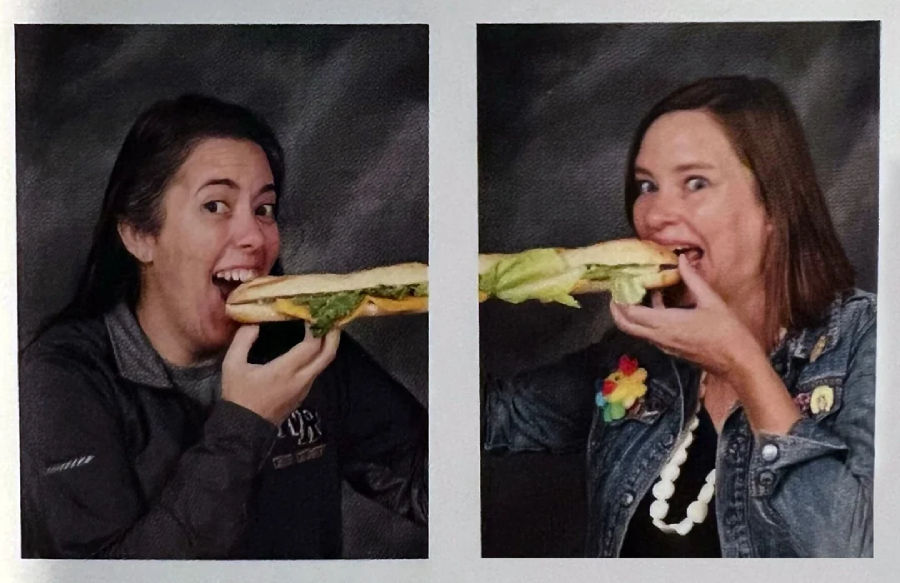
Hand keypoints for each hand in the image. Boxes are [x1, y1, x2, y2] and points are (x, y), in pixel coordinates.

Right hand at [221, 324, 340, 425]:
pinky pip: (316, 370)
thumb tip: (255, 323)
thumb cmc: (239, 395)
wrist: (245, 427)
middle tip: (331, 318)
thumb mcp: (233, 365)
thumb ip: (243, 341)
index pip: (311, 346)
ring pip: (323, 363)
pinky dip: (318, 356)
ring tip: (322, 328)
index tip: (313, 313)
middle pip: (327, 355)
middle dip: (333, 335)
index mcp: (285, 370)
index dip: (316, 328)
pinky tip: (311, 346)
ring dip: (327, 345)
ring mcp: (305, 388)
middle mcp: (301, 379)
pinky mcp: (303, 393)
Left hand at [609, 254, 758, 376]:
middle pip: (626, 325)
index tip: (618, 283)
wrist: (738, 362)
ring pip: (637, 330)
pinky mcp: (671, 348)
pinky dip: (646, 319)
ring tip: (636, 292)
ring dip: (631, 313)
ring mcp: (664, 345)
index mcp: (665, 324)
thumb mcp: (711, 300)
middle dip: (617, 308)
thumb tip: (681, 259)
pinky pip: (650, 333)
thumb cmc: (726, 332)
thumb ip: (693, 279)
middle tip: (618, 290)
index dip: (620, 298)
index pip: (630, 313)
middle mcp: (659, 337)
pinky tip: (659, 303)